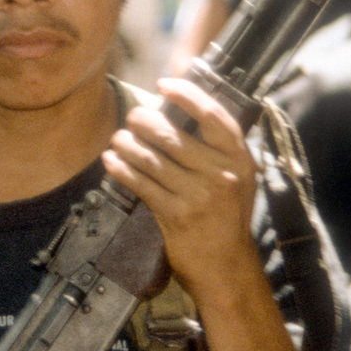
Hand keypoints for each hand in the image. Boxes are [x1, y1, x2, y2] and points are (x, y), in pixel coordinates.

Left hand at [101, 78, 259, 310]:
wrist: (227, 266)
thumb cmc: (227, 217)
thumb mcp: (236, 178)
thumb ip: (215, 148)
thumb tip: (178, 111)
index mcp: (239, 159)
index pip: (213, 115)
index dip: (187, 95)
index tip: (164, 83)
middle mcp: (222, 174)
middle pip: (173, 135)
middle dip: (144, 121)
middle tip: (133, 118)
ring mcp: (200, 196)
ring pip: (152, 158)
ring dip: (128, 145)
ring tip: (118, 140)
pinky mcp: (177, 215)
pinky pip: (141, 184)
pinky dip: (122, 170)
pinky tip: (111, 162)